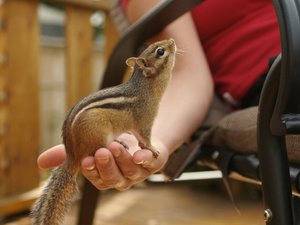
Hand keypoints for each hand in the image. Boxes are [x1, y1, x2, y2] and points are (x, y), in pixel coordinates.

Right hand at [37, 134, 168, 190]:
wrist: (140, 127)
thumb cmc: (112, 138)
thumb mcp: (90, 142)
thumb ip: (71, 151)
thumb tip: (40, 162)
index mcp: (105, 174)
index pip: (96, 178)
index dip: (91, 171)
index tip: (85, 160)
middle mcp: (122, 176)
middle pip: (113, 179)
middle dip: (107, 166)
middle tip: (101, 151)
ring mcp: (139, 171)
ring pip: (131, 172)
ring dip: (122, 160)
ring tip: (115, 144)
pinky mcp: (154, 162)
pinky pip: (152, 163)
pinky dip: (146, 158)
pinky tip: (140, 153)